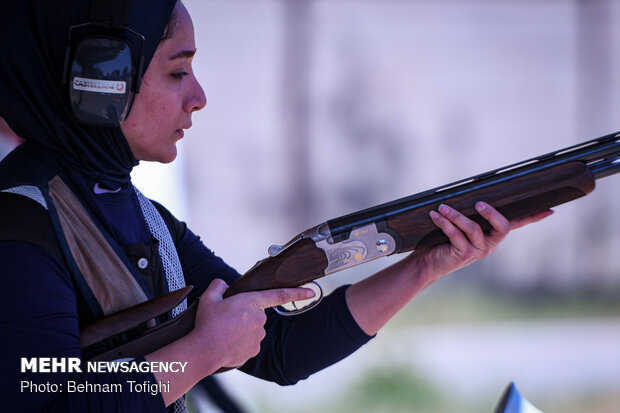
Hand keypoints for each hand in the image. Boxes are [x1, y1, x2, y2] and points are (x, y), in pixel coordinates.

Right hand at [190, 279, 313, 368]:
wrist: (204, 351)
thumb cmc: (207, 324)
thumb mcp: (209, 298)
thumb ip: (218, 286)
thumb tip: (222, 285)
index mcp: (252, 302)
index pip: (280, 295)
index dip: (298, 292)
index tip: (312, 291)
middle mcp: (260, 319)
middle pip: (256, 314)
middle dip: (243, 316)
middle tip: (226, 321)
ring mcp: (258, 337)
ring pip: (252, 330)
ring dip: (241, 330)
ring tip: (224, 333)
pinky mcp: (253, 351)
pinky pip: (248, 344)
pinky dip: (239, 343)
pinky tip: (227, 343)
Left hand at [418, 201, 552, 283]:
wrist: (429, 262)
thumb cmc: (443, 238)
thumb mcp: (458, 223)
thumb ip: (468, 210)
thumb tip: (472, 184)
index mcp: (492, 235)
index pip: (517, 224)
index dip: (533, 218)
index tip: (550, 210)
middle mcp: (490, 244)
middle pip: (503, 227)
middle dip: (492, 214)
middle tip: (479, 203)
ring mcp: (478, 251)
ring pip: (473, 229)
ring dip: (456, 215)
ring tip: (442, 207)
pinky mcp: (463, 255)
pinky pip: (455, 235)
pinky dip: (444, 223)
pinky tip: (435, 215)